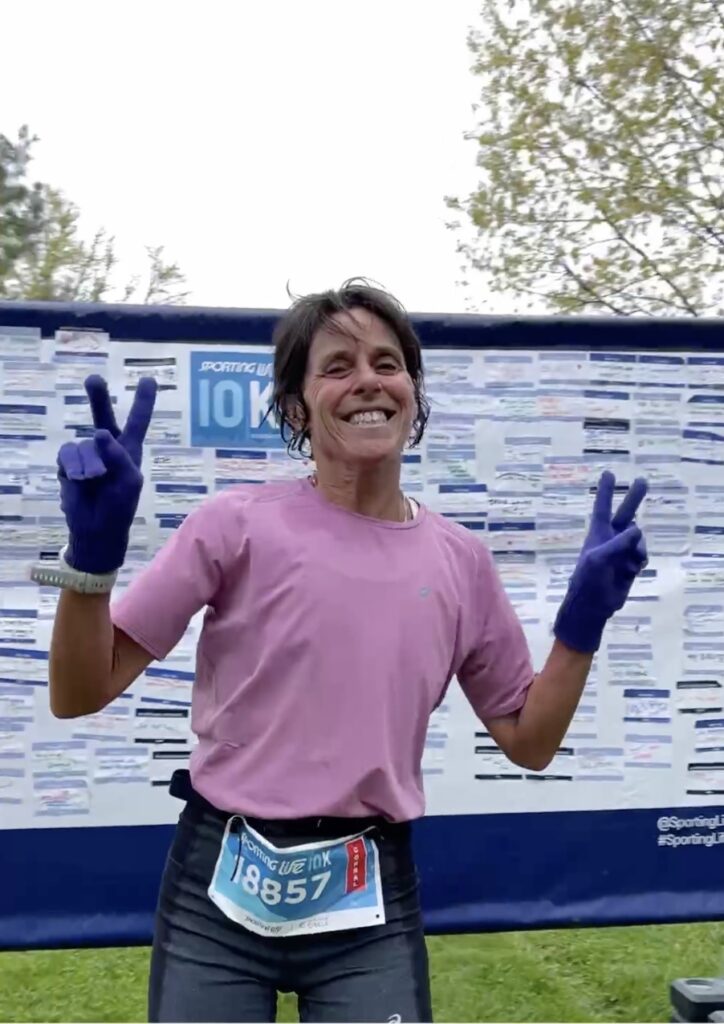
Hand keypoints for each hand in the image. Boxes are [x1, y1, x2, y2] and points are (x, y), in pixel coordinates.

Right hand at [57, 375, 156, 573]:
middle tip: (93, 380)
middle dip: (98, 398)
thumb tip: (98, 433)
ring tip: (95, 481)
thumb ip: (119, 455)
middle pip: (103, 415)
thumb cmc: (120, 505)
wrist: (97, 527)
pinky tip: (79, 480)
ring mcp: (87, 453)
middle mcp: (107, 446)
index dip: (143, 400)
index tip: (149, 379)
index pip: (138, 420)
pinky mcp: (68, 463)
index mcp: (129, 449)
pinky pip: (68, 454)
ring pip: (85, 444)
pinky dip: (74, 467)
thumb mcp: (130, 481)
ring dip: (90, 464)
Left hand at [553, 471, 647, 652]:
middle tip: (643, 481)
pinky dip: (640, 560)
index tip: (609, 473)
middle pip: (625, 514)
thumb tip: (637, 529)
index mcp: (598, 533)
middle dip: (634, 498)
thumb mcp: (599, 557)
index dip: (606, 491)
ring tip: (631, 561)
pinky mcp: (630, 565)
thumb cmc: (589, 579)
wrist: (593, 605)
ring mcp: (621, 551)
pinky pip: (642, 555)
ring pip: (639, 539)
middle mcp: (610, 539)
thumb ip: (618, 542)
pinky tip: (632, 570)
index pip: (602, 507)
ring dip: (639, 547)